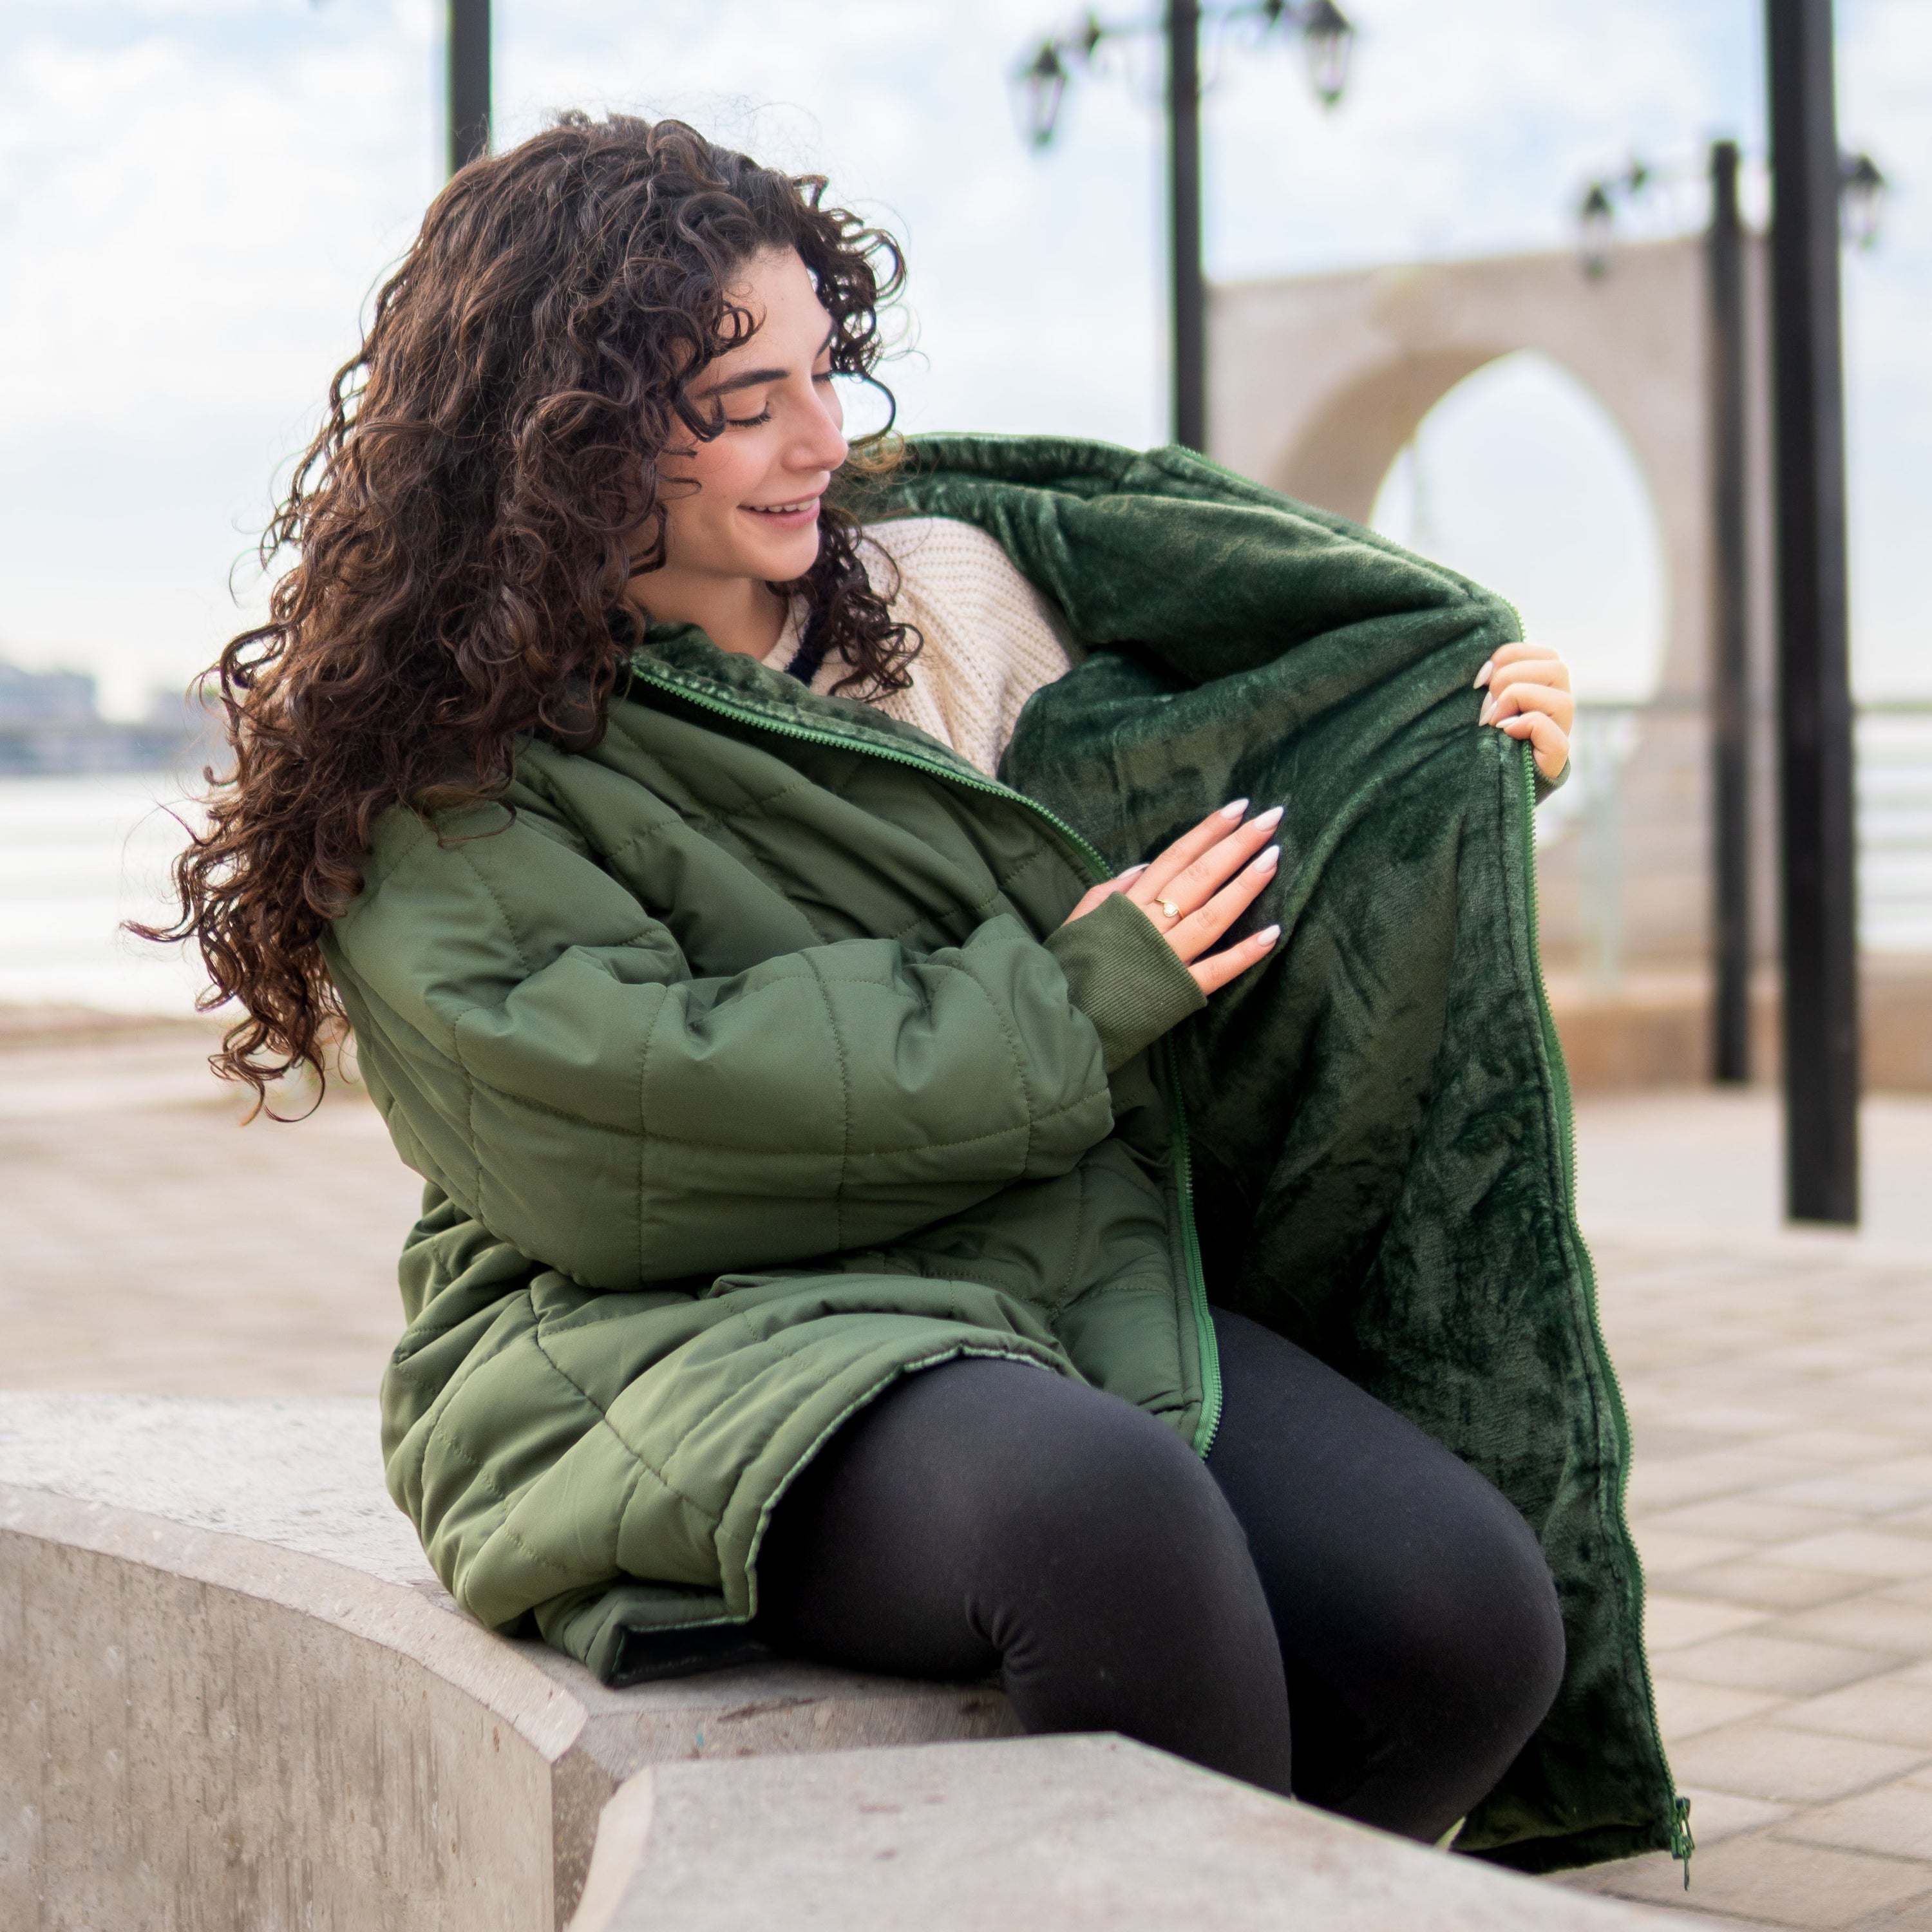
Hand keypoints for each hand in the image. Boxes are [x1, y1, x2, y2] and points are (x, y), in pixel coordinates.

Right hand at [1059, 801, 1281, 996]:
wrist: (1060, 1017)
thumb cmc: (1070, 967)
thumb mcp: (1079, 918)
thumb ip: (1111, 891)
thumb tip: (1144, 866)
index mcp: (1129, 904)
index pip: (1175, 857)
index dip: (1207, 831)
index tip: (1238, 808)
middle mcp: (1151, 925)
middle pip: (1200, 877)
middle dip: (1237, 845)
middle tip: (1271, 818)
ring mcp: (1167, 958)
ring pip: (1212, 916)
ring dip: (1245, 886)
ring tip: (1274, 857)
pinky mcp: (1178, 991)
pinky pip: (1216, 970)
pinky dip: (1245, 953)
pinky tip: (1273, 932)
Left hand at [1477, 643, 1572, 780]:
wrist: (1482, 786)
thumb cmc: (1479, 738)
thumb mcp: (1484, 702)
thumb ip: (1492, 681)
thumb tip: (1485, 670)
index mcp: (1545, 687)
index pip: (1543, 653)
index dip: (1507, 657)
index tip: (1478, 680)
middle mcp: (1558, 707)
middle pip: (1557, 668)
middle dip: (1511, 678)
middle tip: (1486, 705)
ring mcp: (1561, 732)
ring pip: (1561, 700)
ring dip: (1517, 701)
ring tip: (1492, 721)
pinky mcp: (1555, 758)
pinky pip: (1551, 732)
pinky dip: (1527, 725)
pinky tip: (1505, 733)